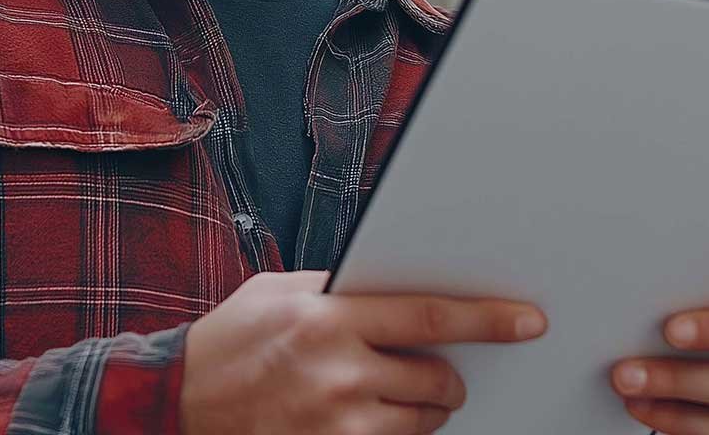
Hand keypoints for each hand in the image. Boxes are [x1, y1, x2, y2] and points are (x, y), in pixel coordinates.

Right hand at [179, 269, 547, 434]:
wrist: (179, 401)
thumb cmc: (231, 341)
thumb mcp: (281, 292)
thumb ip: (341, 289)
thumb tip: (399, 287)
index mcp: (329, 317)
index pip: (432, 316)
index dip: (489, 319)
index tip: (528, 320)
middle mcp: (338, 371)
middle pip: (438, 377)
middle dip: (450, 376)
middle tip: (437, 369)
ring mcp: (336, 421)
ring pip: (423, 419)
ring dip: (426, 408)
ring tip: (393, 392)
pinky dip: (395, 432)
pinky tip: (370, 416)